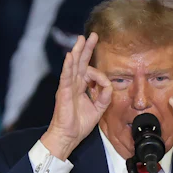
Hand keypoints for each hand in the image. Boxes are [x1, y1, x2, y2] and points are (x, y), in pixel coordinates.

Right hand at [41, 32, 111, 160]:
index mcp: (80, 88)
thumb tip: (109, 85)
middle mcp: (73, 85)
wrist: (68, 137)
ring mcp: (67, 87)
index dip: (99, 74)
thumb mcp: (98, 109)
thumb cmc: (79, 125)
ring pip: (73, 66)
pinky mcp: (63, 92)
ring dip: (77, 51)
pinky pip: (66, 77)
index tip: (105, 84)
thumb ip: (105, 97)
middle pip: (80, 62)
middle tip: (92, 35)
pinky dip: (68, 66)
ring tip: (81, 39)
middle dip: (86, 49)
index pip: (89, 72)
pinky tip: (70, 56)